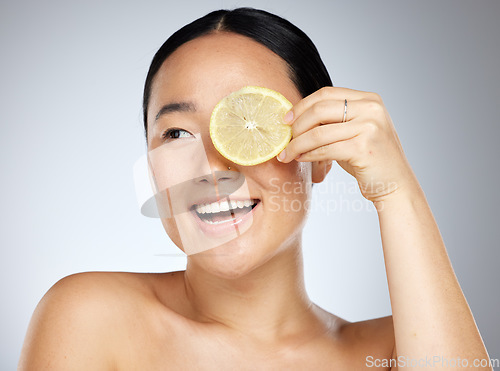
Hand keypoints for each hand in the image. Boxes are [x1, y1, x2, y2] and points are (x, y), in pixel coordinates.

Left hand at [277, 87, 417, 202]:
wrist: (395, 186)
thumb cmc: (369, 160)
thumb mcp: (354, 132)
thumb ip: (333, 120)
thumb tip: (295, 117)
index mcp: (369, 99)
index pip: (326, 94)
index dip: (302, 105)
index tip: (285, 119)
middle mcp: (371, 109)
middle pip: (320, 109)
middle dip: (297, 125)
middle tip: (284, 139)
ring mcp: (370, 127)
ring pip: (319, 132)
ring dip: (297, 144)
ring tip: (287, 154)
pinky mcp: (364, 148)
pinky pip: (325, 149)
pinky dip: (308, 155)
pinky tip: (300, 159)